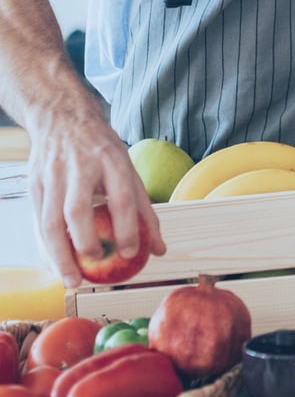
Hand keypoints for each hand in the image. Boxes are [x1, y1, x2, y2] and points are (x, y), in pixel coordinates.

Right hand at [27, 116, 164, 288]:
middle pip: (77, 210)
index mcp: (111, 161)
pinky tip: (58, 263)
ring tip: (72, 279)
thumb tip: (159, 250)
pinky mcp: (34, 182)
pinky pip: (38, 220)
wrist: (62, 117)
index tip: (130, 253)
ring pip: (50, 220)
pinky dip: (47, 245)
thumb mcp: (129, 170)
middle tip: (95, 266)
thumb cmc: (101, 150)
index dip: (126, 228)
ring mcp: (52, 175)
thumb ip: (144, 210)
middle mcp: (79, 167)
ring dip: (60, 254)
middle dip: (85, 242)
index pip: (120, 198)